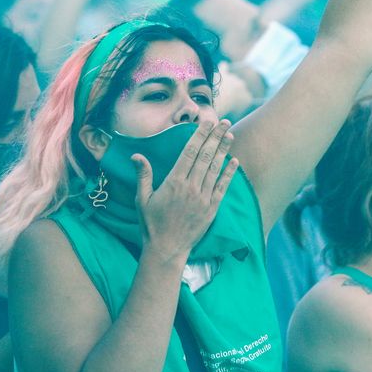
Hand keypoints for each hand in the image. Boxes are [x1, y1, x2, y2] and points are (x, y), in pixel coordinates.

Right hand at [135, 120, 238, 261]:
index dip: (199, 135)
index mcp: (174, 182)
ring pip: (215, 169)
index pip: (190, 152)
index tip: (206, 122)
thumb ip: (143, 175)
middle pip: (206, 156)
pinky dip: (229, 173)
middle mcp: (191, 187)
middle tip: (224, 122)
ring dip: (223, 150)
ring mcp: (203, 198)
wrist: (167, 249)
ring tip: (229, 134)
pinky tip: (234, 161)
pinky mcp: (211, 209)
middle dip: (215, 137)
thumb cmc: (151, 223)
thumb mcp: (142, 199)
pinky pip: (222, 187)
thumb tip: (137, 155)